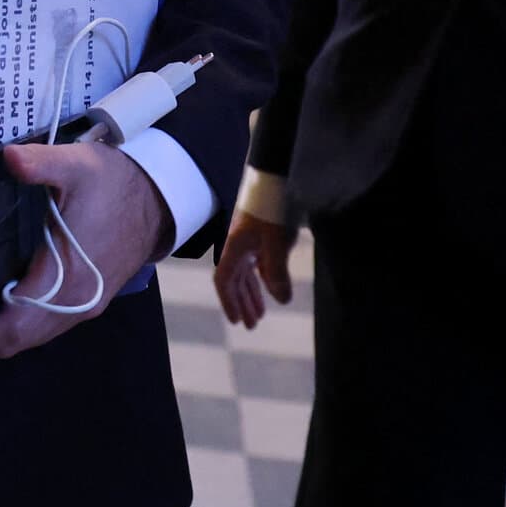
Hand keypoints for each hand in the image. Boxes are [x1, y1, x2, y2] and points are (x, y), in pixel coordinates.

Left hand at [0, 140, 169, 360]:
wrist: (160, 196)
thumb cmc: (116, 184)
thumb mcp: (78, 165)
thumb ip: (40, 163)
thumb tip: (8, 158)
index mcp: (66, 279)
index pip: (11, 327)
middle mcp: (74, 304)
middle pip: (15, 341)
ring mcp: (83, 305)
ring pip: (31, 336)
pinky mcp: (88, 299)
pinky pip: (45, 324)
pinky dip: (18, 320)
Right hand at [213, 211, 296, 328]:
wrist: (275, 180)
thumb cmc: (272, 209)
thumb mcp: (276, 241)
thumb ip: (277, 272)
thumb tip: (281, 301)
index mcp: (234, 248)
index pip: (224, 280)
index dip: (228, 301)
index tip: (236, 321)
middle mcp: (237, 246)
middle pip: (234, 280)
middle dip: (241, 303)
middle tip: (250, 326)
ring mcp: (247, 241)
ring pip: (245, 273)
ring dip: (250, 294)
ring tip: (260, 314)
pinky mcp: (259, 236)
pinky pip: (255, 264)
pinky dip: (260, 280)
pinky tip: (269, 288)